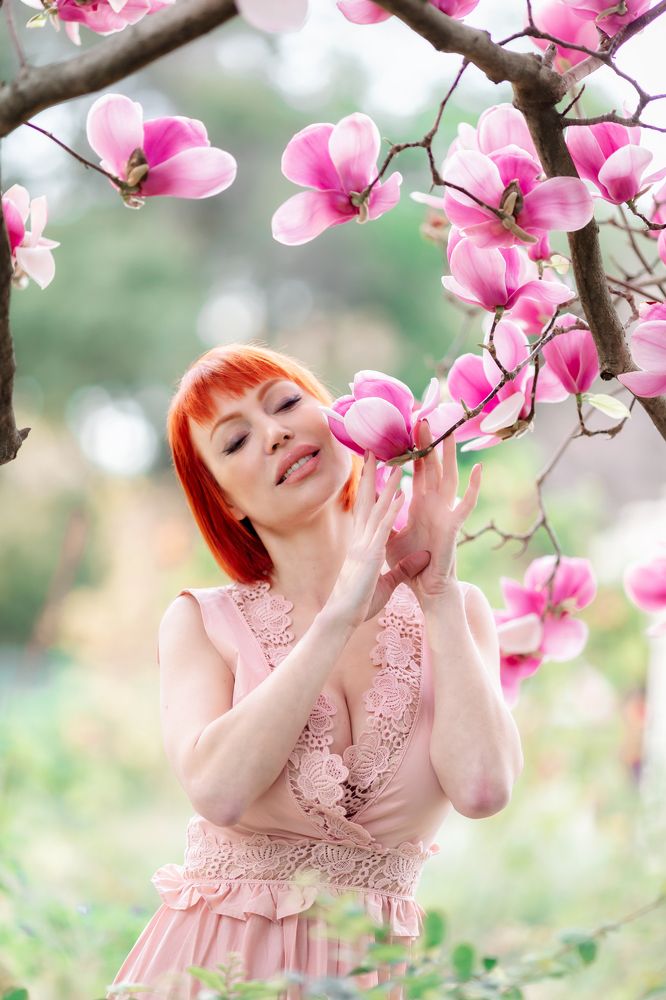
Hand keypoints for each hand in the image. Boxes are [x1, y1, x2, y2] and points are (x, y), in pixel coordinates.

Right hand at [328, 452, 430, 627]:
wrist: (342, 618)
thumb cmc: (359, 603)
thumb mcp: (387, 582)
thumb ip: (404, 568)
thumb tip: (421, 557)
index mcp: (363, 544)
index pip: (368, 509)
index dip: (371, 487)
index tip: (374, 467)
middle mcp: (362, 539)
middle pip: (368, 500)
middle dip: (372, 474)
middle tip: (374, 449)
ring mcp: (365, 545)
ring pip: (377, 507)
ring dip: (386, 483)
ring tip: (394, 460)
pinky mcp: (371, 555)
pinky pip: (385, 527)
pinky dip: (394, 509)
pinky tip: (402, 492)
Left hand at [386, 419, 481, 605]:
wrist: (426, 588)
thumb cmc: (411, 564)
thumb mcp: (391, 536)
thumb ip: (386, 517)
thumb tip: (372, 504)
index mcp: (420, 504)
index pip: (415, 470)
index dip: (411, 449)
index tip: (406, 426)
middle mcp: (434, 504)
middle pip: (431, 466)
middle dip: (427, 442)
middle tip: (422, 416)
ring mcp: (445, 513)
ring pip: (448, 477)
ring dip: (448, 455)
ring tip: (449, 431)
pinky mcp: (453, 526)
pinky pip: (465, 504)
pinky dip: (474, 487)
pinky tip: (478, 469)